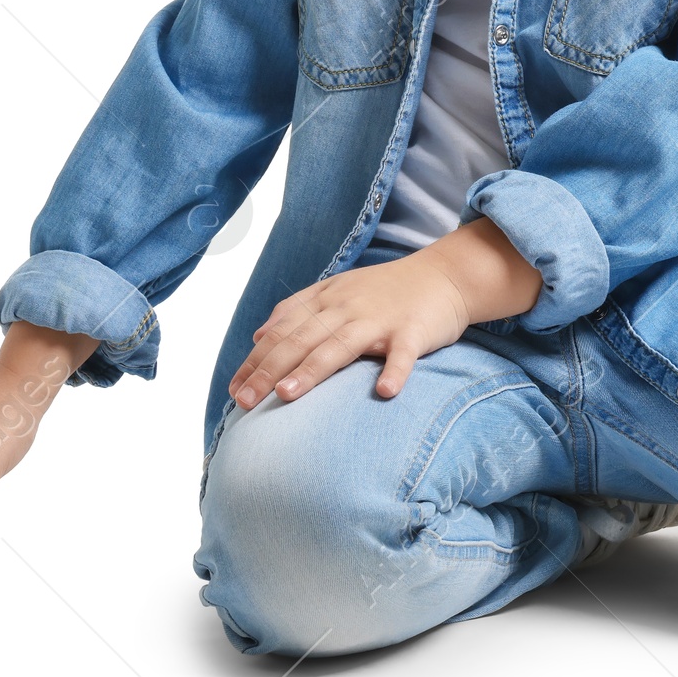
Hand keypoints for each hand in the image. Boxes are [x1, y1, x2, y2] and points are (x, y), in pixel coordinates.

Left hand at [228, 217, 542, 407]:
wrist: (444, 275)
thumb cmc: (386, 291)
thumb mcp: (336, 291)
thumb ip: (297, 310)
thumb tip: (258, 335)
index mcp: (326, 299)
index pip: (282, 331)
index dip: (256, 360)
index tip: (233, 389)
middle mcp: (347, 307)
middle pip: (302, 340)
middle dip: (269, 370)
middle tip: (243, 401)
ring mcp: (380, 319)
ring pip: (341, 345)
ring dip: (313, 370)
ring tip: (287, 395)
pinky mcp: (414, 330)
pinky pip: (404, 353)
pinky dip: (395, 371)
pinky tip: (384, 392)